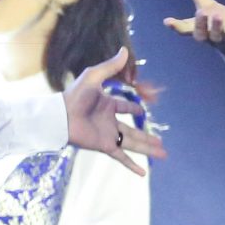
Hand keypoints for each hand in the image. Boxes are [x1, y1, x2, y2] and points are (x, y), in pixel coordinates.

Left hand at [65, 49, 164, 174]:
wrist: (60, 116)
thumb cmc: (74, 95)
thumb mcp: (94, 76)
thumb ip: (111, 66)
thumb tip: (125, 50)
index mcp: (108, 105)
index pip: (125, 107)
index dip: (134, 107)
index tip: (143, 108)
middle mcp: (110, 121)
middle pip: (134, 131)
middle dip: (148, 137)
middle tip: (162, 142)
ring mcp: (108, 135)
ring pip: (133, 144)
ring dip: (148, 149)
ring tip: (164, 153)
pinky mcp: (104, 145)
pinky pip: (121, 156)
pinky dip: (131, 165)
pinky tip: (143, 174)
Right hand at [163, 0, 224, 76]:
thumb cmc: (221, 27)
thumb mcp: (207, 6)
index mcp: (201, 29)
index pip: (186, 29)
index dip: (177, 26)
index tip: (168, 21)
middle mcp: (212, 38)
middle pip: (202, 34)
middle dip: (200, 24)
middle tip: (200, 12)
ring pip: (220, 36)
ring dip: (218, 27)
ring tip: (217, 15)